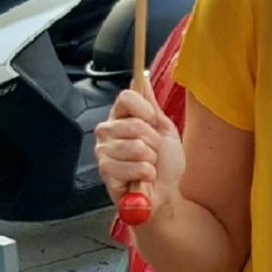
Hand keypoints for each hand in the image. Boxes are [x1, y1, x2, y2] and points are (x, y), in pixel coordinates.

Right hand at [95, 87, 184, 217]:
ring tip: (147, 166)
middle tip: (152, 153)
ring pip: (135, 147)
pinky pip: (133, 167)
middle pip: (134, 124)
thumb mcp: (164, 129)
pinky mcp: (105, 171)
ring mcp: (104, 151)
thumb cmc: (165, 164)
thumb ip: (151, 105)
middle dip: (152, 142)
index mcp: (121, 117)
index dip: (145, 110)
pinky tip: (141, 179)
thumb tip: (143, 78)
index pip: (126, 97)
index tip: (153, 122)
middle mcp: (108, 131)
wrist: (166, 193)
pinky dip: (145, 174)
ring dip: (150, 160)